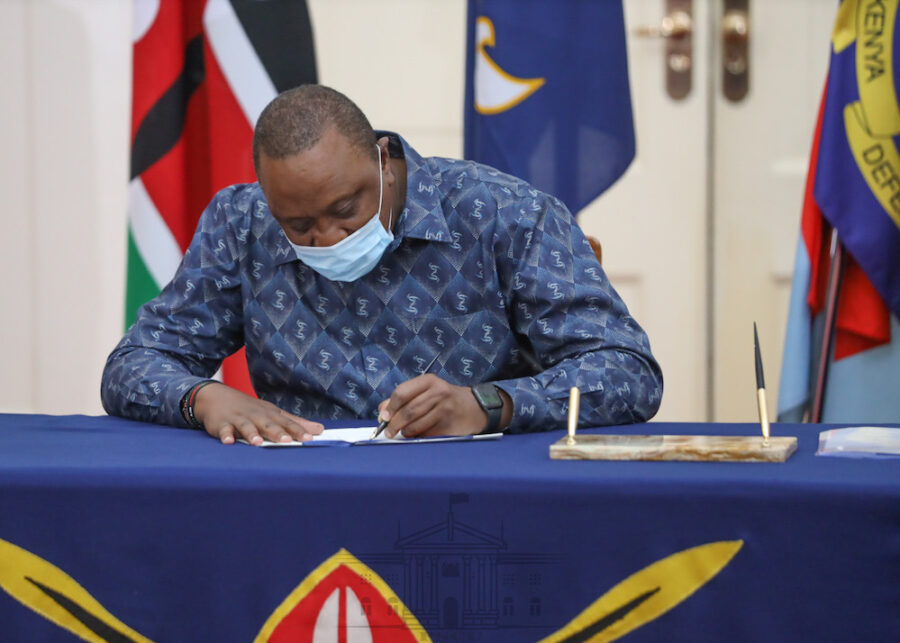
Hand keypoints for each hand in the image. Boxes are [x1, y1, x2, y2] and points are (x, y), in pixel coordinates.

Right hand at [192, 383, 323, 444]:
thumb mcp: (273, 413)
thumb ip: (295, 423)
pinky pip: (223, 430)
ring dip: (251, 434)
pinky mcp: (221, 424)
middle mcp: (256, 415)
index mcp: (270, 414)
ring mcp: (238, 419)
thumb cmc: (250, 409)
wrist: (216, 396)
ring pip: (246, 426)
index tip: (310, 438)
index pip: (286, 423)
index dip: (297, 430)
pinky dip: (225, 435)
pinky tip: (228, 442)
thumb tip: (319, 429)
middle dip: (277, 432)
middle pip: (268, 424)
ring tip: (258, 442)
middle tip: (287, 441)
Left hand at [377, 375, 509, 437]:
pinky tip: (420, 434)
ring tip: (406, 432)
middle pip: (408, 411)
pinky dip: (419, 437)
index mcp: (429, 381)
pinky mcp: (450, 426)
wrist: (474, 407)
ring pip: (416, 426)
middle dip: (394, 424)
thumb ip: (403, 398)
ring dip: (406, 432)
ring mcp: (446, 410)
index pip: (402, 392)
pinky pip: (427, 435)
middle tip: (388, 432)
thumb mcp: (426, 391)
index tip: (384, 418)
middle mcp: (439, 393)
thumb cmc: (444, 399)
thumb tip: (382, 411)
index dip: (390, 407)